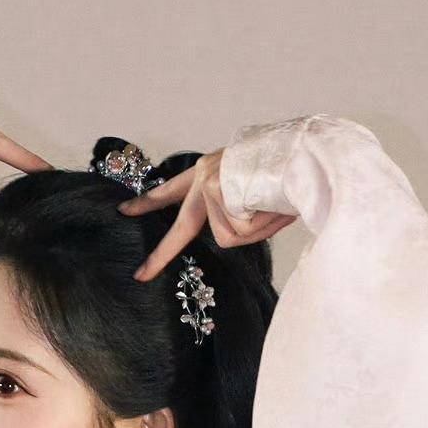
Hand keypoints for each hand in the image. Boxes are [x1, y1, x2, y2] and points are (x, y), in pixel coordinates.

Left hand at [117, 149, 294, 279]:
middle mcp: (206, 174)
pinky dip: (258, 226)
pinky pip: (237, 231)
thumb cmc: (288, 171)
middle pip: (182, 225)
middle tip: (140, 275)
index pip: (173, 190)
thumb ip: (235, 211)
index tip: (125, 212)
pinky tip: (269, 205)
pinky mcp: (216, 193)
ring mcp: (209, 185)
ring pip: (228, 235)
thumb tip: (231, 234)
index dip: (149, 203)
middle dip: (162, 254)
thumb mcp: (255, 190)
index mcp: (211, 170)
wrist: (302, 152)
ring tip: (272, 205)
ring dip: (254, 229)